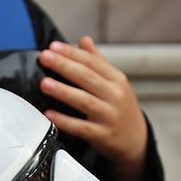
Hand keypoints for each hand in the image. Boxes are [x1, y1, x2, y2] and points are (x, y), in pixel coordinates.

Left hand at [37, 38, 147, 180]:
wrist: (136, 140)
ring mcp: (109, 116)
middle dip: (64, 66)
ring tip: (44, 83)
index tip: (53, 47)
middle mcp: (115, 95)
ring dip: (63, 91)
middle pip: (87, 77)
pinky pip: (81, 127)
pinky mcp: (102, 135)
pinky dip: (64, 121)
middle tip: (45, 57)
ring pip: (84, 101)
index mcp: (116, 80)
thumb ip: (98, 62)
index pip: (92, 62)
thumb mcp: (115, 83)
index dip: (72, 53)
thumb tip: (84, 40)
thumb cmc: (121, 109)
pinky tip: (49, 114)